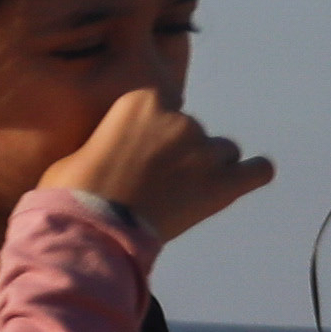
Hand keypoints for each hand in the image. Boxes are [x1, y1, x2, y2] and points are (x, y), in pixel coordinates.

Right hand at [52, 94, 269, 247]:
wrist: (92, 230)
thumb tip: (113, 150)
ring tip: (184, 191)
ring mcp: (205, 152)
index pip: (160, 103)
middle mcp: (180, 119)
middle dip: (176, 152)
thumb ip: (109, 140)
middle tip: (154, 181)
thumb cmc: (72, 192)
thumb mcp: (80, 151)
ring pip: (222, 151)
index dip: (149, 129)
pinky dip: (251, 174)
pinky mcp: (224, 184)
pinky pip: (258, 171)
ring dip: (207, 165)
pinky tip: (240, 181)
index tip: (137, 150)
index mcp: (142, 101)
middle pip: (190, 130)